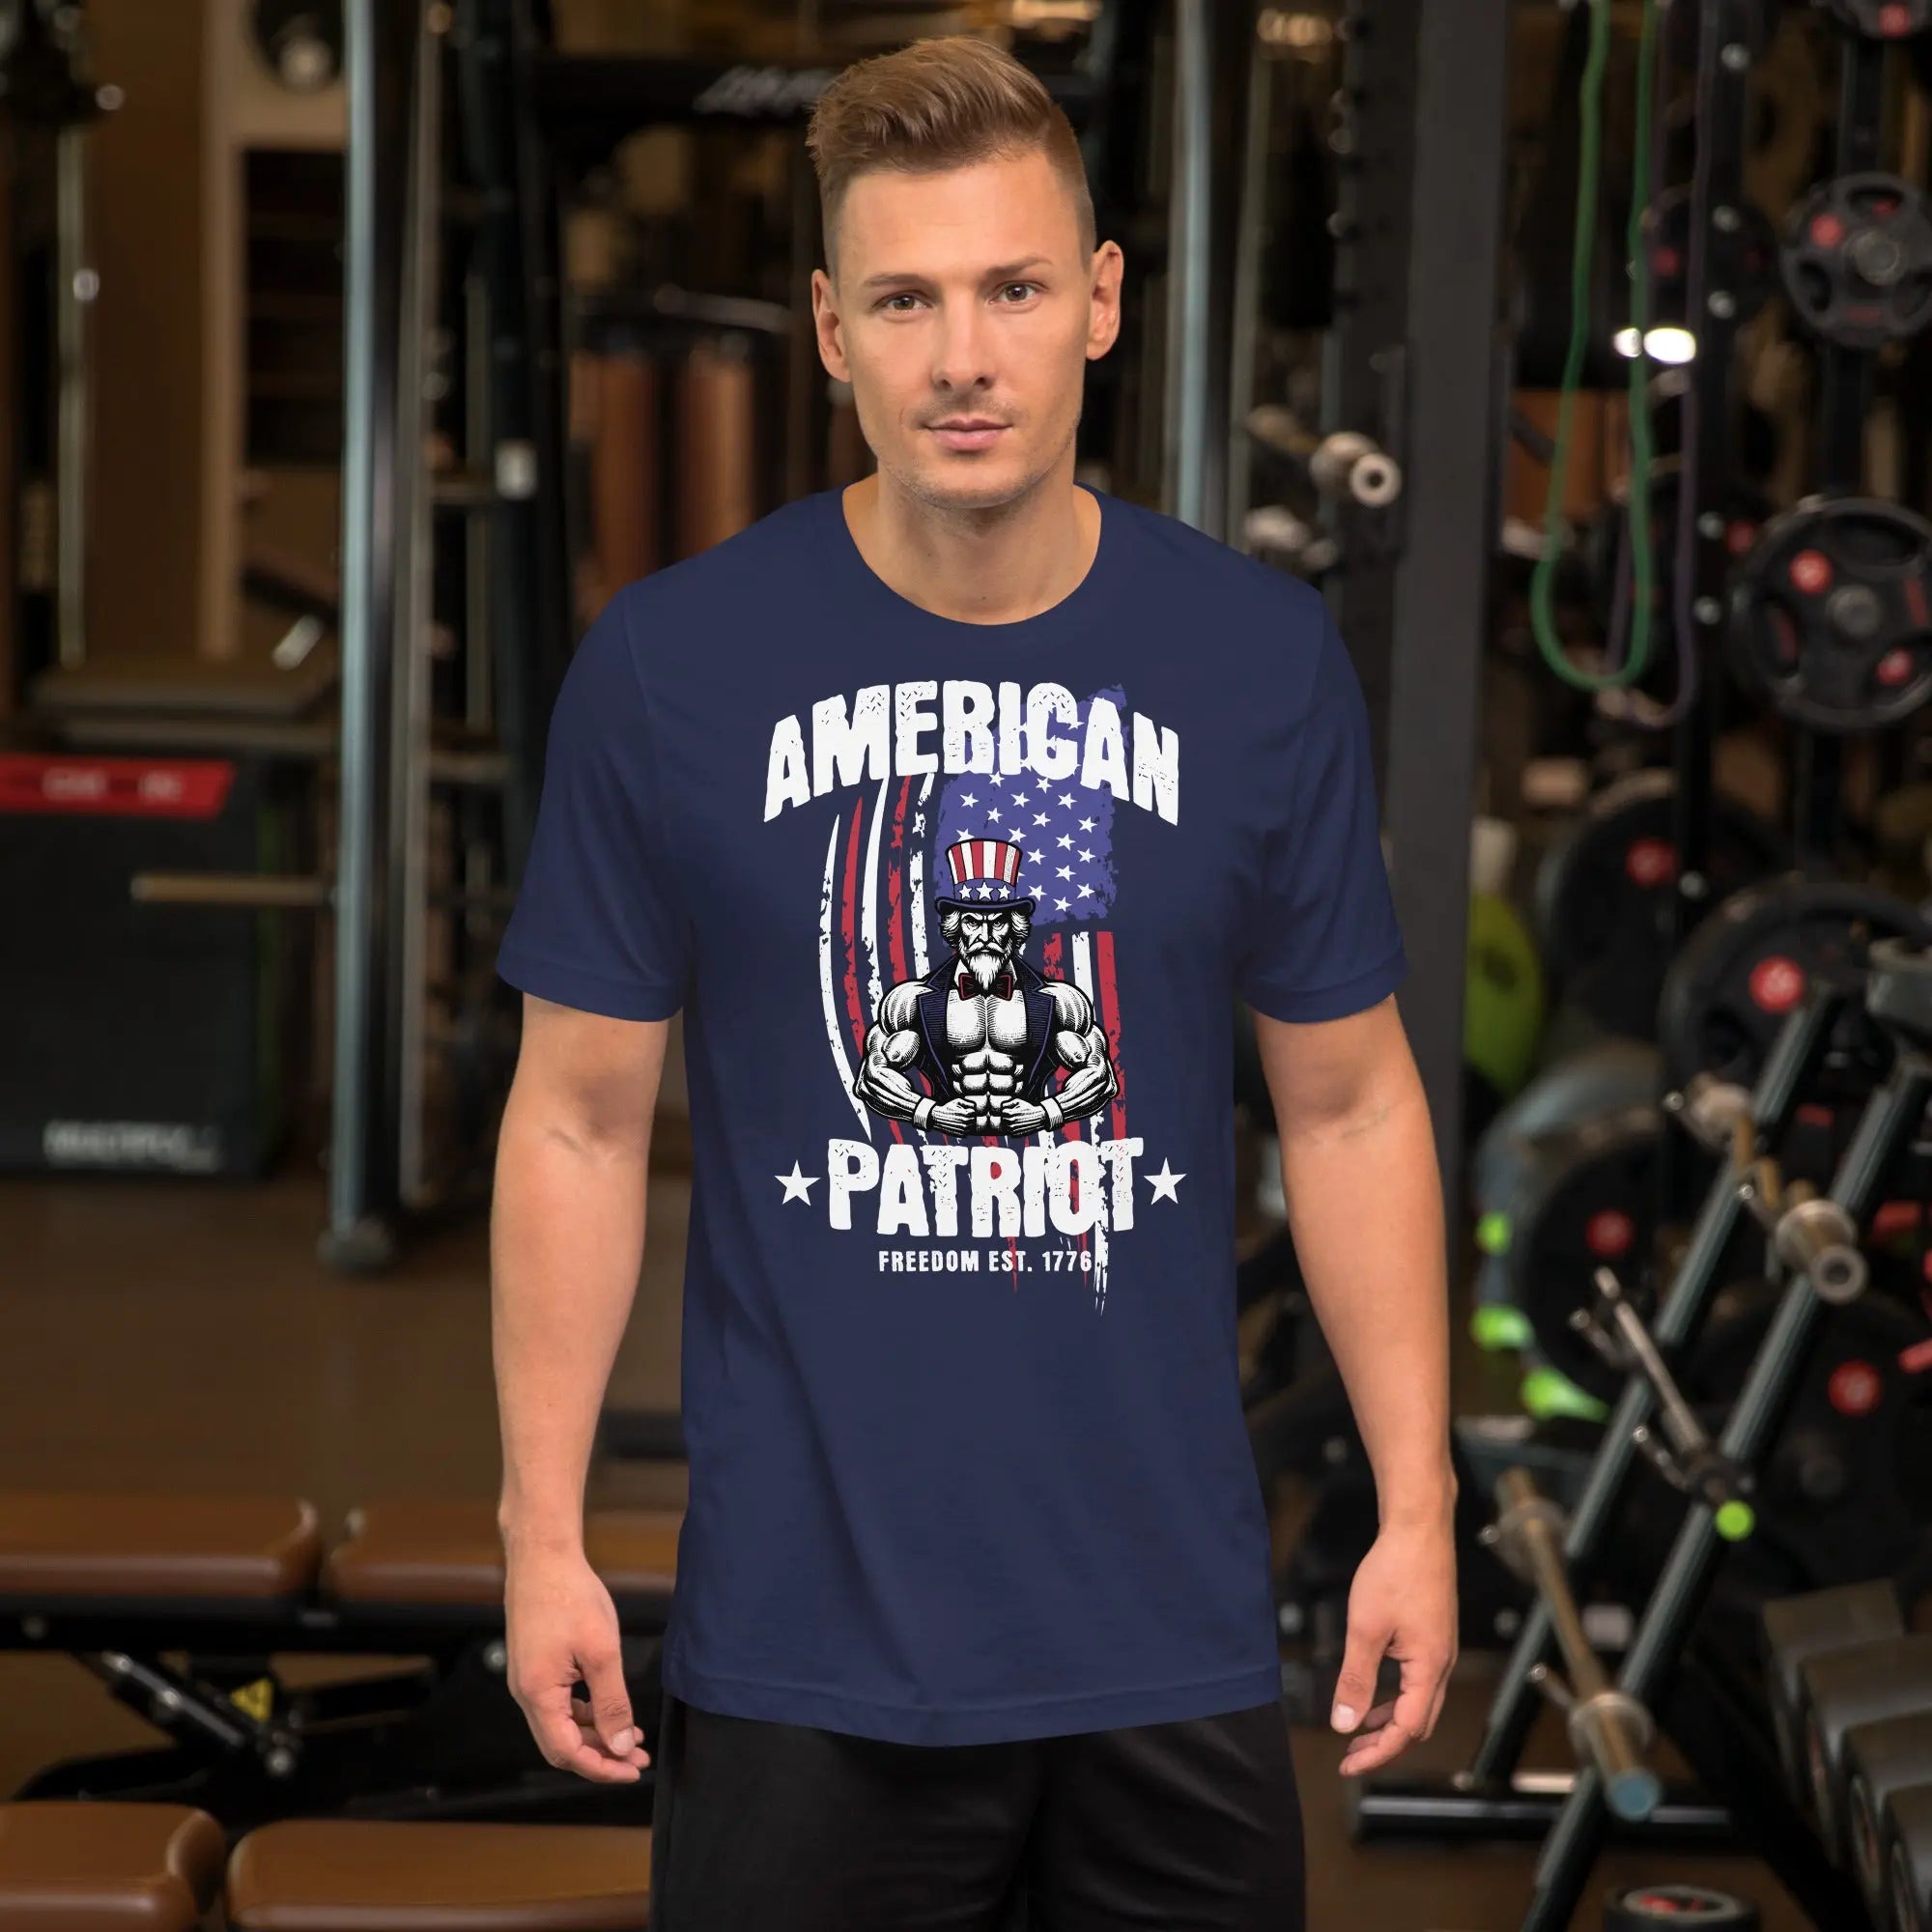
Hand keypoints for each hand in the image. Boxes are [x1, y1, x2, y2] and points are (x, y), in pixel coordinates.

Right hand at [504, 1543, 649, 1782]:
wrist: (543, 1557)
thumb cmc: (571, 1597)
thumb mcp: (601, 1652)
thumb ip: (612, 1703)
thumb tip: (619, 1746)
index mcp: (538, 1695)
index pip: (567, 1752)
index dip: (601, 1768)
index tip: (632, 1770)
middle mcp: (526, 1694)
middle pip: (562, 1745)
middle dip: (600, 1755)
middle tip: (637, 1757)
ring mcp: (528, 1679)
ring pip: (561, 1725)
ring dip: (595, 1734)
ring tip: (631, 1735)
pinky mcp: (535, 1666)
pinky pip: (558, 1704)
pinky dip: (585, 1712)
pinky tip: (609, 1709)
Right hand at [931, 1098, 978, 1133]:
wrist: (936, 1118)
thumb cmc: (947, 1108)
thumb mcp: (956, 1101)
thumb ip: (967, 1102)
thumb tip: (974, 1106)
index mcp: (965, 1114)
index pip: (974, 1112)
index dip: (969, 1110)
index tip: (964, 1110)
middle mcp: (965, 1122)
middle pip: (974, 1120)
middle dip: (969, 1117)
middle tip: (962, 1116)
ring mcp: (963, 1129)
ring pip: (971, 1127)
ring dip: (967, 1124)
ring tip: (960, 1121)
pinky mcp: (960, 1135)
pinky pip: (967, 1133)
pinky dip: (964, 1131)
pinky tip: (958, 1126)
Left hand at [1000, 1099, 1047, 1133]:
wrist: (1039, 1118)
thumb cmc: (1029, 1109)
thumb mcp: (1019, 1101)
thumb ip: (1009, 1102)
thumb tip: (1002, 1105)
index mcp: (1010, 1113)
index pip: (1002, 1112)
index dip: (1007, 1111)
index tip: (1013, 1110)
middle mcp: (1011, 1122)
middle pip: (1003, 1119)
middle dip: (1008, 1117)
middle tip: (1015, 1116)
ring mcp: (1013, 1129)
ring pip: (1006, 1127)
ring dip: (1010, 1124)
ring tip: (1018, 1121)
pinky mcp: (1016, 1135)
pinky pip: (1010, 1133)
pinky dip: (1013, 1130)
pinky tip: (1019, 1126)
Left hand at [1331, 1515, 1457, 1776]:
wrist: (1419, 1529)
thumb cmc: (1395, 1572)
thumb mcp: (1366, 1629)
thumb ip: (1356, 1679)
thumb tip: (1344, 1723)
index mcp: (1429, 1668)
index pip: (1407, 1730)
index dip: (1377, 1753)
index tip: (1348, 1765)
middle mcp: (1442, 1665)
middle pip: (1418, 1724)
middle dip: (1385, 1745)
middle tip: (1351, 1756)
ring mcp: (1440, 1650)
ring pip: (1419, 1704)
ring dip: (1390, 1722)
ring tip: (1358, 1731)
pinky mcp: (1433, 1636)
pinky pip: (1417, 1682)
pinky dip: (1395, 1697)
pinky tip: (1374, 1692)